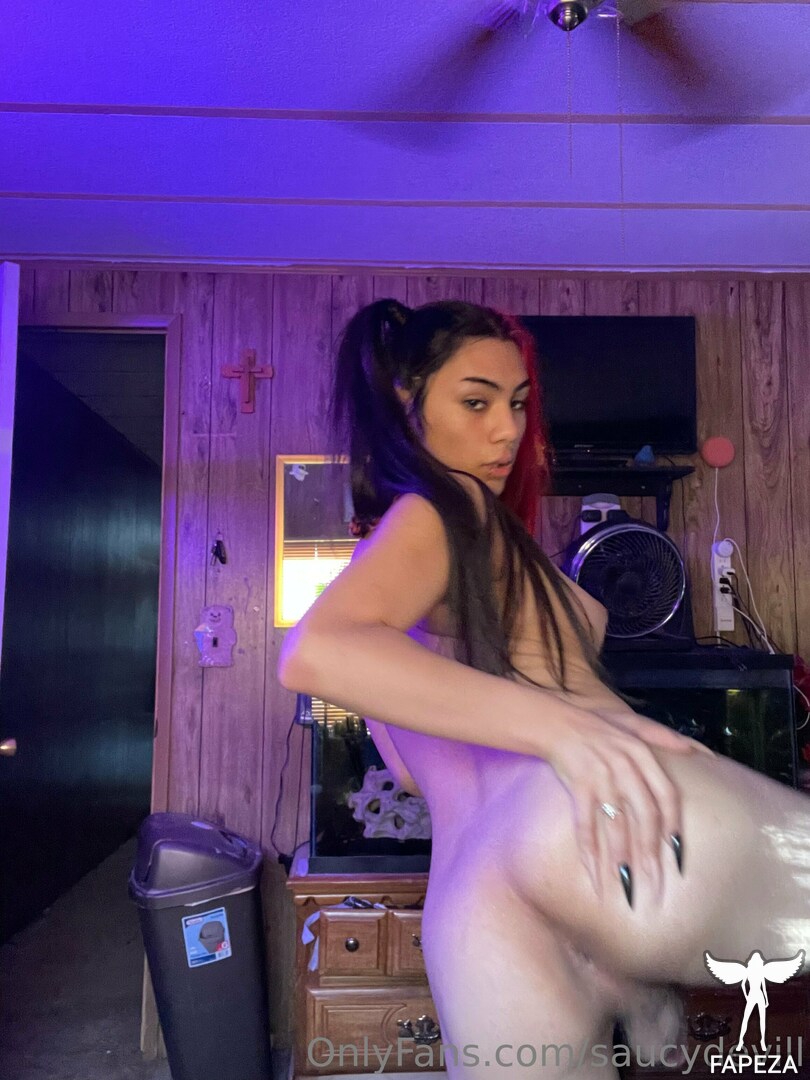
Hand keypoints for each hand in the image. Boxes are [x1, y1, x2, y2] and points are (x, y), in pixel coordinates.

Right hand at [543, 704, 710, 907]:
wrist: (557, 723)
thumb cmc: (597, 726)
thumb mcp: (634, 724)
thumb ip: (666, 739)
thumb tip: (702, 753)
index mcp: (642, 755)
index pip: (667, 797)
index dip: (674, 827)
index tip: (679, 857)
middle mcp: (625, 767)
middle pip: (645, 817)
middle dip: (652, 854)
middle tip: (656, 886)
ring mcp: (601, 777)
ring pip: (617, 826)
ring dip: (622, 860)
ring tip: (628, 887)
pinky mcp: (577, 786)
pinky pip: (585, 825)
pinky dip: (589, 851)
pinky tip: (593, 874)